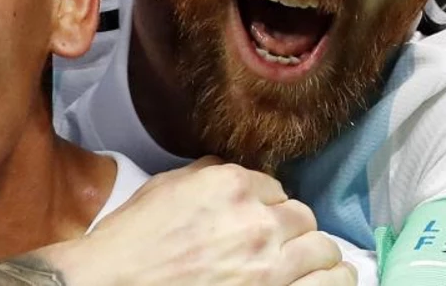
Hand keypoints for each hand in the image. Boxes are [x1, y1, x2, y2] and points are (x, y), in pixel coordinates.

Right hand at [43, 158, 355, 285]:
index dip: (267, 207)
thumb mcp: (163, 189)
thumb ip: (203, 174)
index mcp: (231, 185)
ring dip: (317, 258)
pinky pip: (332, 284)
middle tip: (278, 248)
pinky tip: (323, 283)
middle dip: (292, 231)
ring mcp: (272, 265)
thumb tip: (228, 171)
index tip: (259, 222)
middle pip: (303, 217)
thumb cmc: (130, 243)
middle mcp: (259, 220)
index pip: (275, 188)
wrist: (113, 284)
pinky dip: (331, 283)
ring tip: (309, 269)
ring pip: (326, 250)